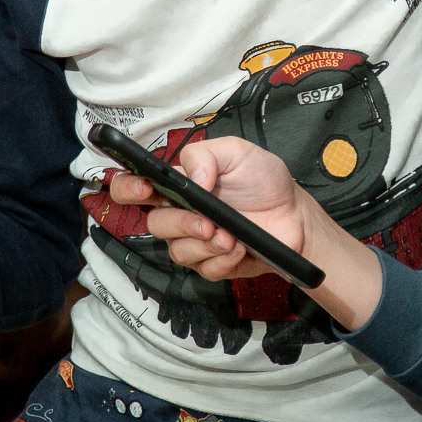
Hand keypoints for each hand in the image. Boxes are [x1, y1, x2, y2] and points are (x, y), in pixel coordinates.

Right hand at [110, 137, 313, 283]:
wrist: (295, 215)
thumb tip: (192, 179)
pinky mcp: (212, 264)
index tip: (142, 188)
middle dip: (179, 224)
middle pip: (154, 224)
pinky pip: (203, 269)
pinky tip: (239, 247)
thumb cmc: (264, 181)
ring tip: (231, 235)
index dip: (127, 187)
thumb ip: (206, 155)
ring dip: (205, 244)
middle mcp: (180, 214)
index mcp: (179, 185)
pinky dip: (223, 259)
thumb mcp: (238, 152)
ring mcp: (195, 241)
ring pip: (177, 251)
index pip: (135, 186)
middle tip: (206, 222)